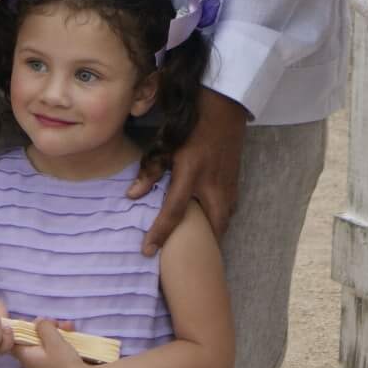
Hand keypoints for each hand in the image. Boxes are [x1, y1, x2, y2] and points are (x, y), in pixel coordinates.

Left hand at [13, 318, 89, 367]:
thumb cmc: (64, 363)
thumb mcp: (53, 341)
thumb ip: (44, 327)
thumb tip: (38, 321)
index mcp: (25, 355)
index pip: (12, 340)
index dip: (19, 328)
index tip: (31, 321)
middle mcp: (31, 359)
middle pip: (31, 337)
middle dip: (43, 327)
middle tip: (55, 322)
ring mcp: (42, 361)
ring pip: (44, 340)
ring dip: (55, 331)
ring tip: (67, 326)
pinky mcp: (53, 362)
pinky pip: (52, 346)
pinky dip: (60, 338)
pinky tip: (71, 332)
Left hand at [135, 88, 246, 254]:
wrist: (224, 106)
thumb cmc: (190, 123)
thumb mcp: (166, 142)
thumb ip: (150, 170)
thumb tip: (131, 195)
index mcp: (191, 173)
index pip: (173, 212)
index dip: (160, 234)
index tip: (148, 251)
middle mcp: (213, 184)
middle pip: (210, 228)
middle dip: (200, 247)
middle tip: (186, 261)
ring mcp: (228, 184)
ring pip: (223, 221)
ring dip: (211, 235)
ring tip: (198, 247)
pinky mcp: (236, 181)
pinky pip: (229, 210)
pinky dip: (219, 221)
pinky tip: (210, 224)